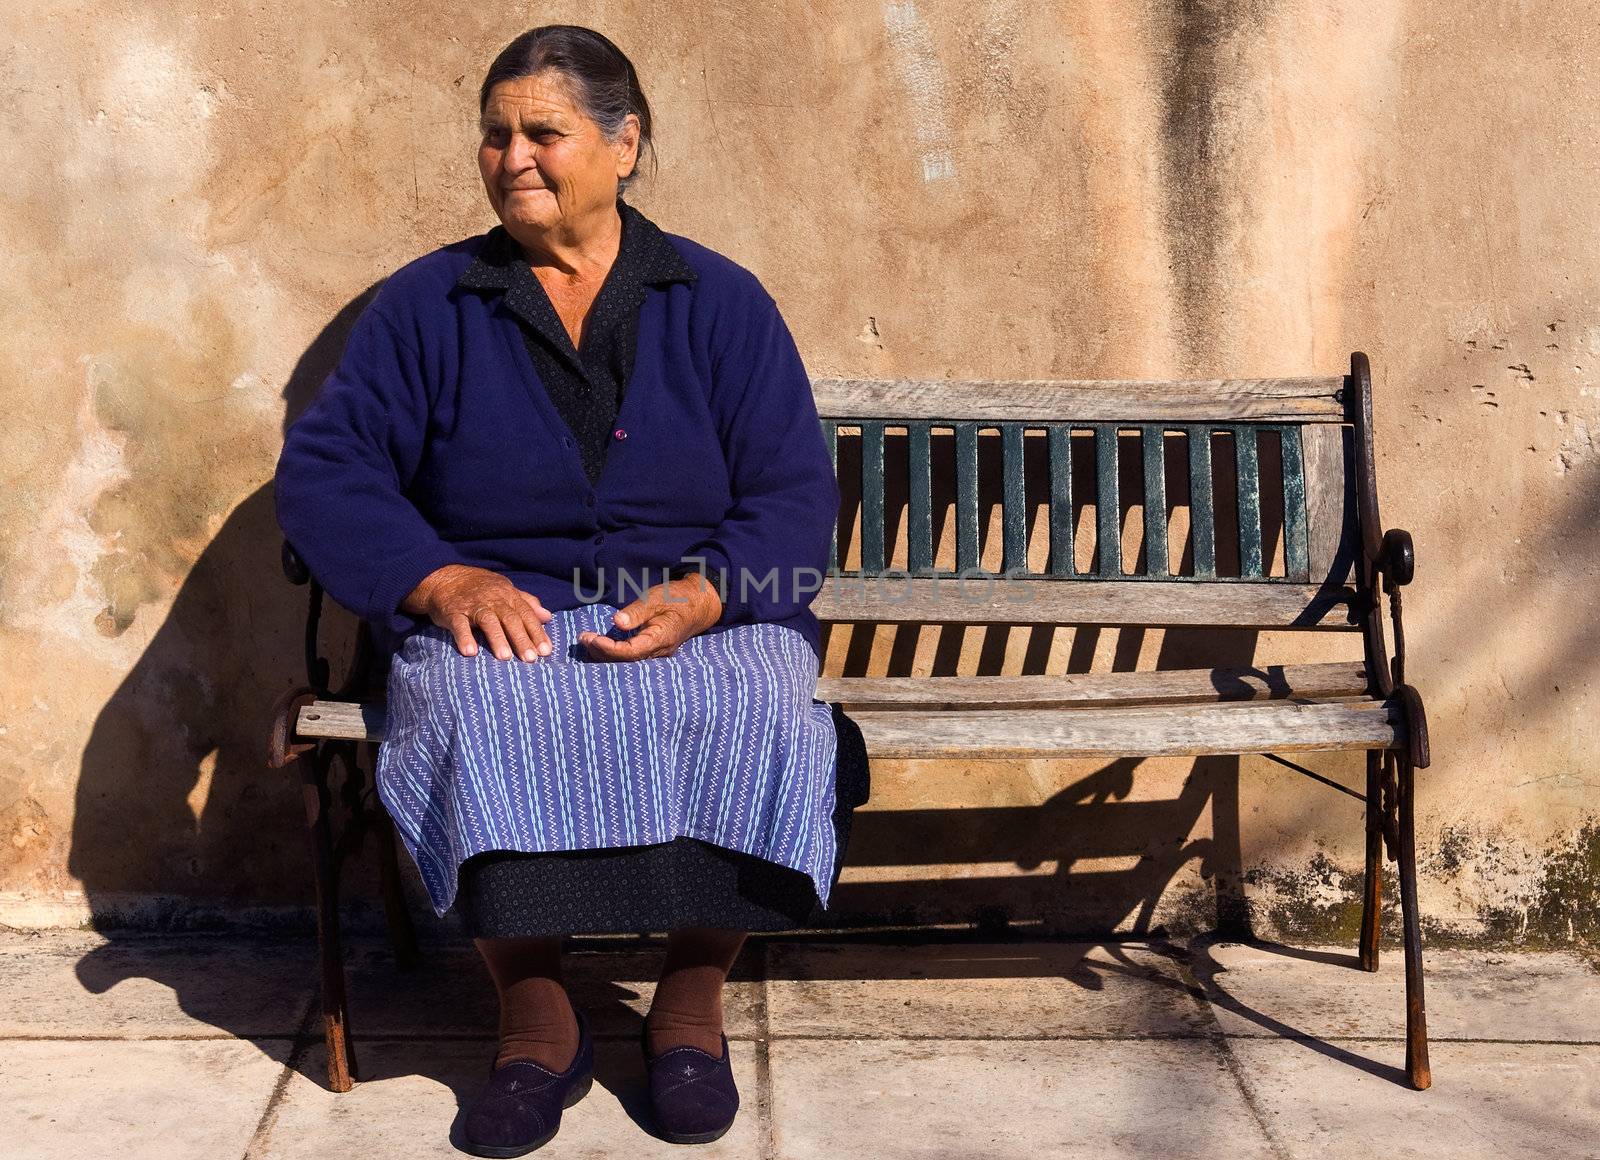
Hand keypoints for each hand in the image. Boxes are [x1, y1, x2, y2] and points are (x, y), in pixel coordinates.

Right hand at [401, 564, 553, 660]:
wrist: (446, 578)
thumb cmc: (482, 589)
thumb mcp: (505, 590)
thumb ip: (526, 603)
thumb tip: (548, 616)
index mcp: (508, 595)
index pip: (526, 614)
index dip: (537, 632)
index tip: (546, 651)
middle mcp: (493, 599)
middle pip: (510, 618)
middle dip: (521, 639)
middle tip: (530, 659)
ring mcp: (472, 605)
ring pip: (487, 621)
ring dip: (497, 639)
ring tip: (505, 658)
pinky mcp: (453, 612)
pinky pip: (459, 624)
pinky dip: (464, 637)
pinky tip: (470, 652)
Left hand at [577, 574, 723, 660]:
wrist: (698, 603)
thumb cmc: (677, 598)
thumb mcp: (656, 598)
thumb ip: (636, 612)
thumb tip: (616, 622)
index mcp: (660, 640)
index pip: (629, 653)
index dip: (607, 649)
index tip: (590, 638)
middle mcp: (658, 652)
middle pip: (625, 662)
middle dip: (601, 652)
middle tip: (583, 638)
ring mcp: (656, 653)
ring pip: (627, 662)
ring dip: (605, 654)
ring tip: (587, 641)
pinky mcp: (653, 650)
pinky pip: (631, 657)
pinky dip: (614, 653)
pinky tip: (601, 644)